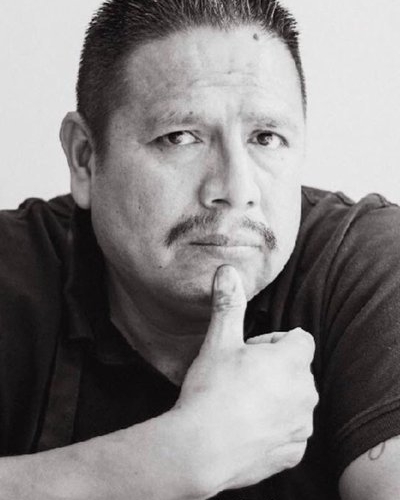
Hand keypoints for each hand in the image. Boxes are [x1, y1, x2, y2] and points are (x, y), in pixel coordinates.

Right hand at [175, 265, 317, 492]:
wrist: (200, 450)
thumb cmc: (211, 391)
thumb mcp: (219, 342)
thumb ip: (229, 305)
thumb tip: (228, 270)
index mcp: (293, 362)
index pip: (299, 339)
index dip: (273, 342)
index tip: (249, 353)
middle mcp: (306, 393)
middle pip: (297, 370)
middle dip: (274, 370)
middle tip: (240, 377)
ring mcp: (301, 426)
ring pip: (294, 401)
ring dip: (276, 398)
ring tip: (241, 404)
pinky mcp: (293, 454)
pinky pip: (290, 432)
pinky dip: (274, 429)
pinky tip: (247, 429)